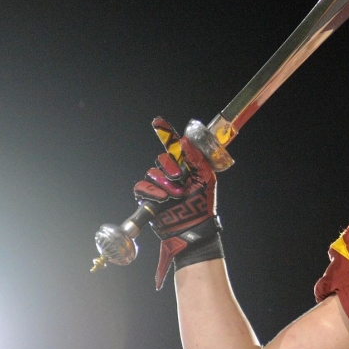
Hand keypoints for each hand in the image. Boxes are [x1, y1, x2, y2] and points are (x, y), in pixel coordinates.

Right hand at [133, 117, 221, 289]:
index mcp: (185, 166)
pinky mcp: (148, 197)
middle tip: (180, 178)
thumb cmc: (203, 204)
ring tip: (177, 195)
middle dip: (170, 167)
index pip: (173, 147)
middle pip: (161, 158)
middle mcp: (170, 173)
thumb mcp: (206, 178)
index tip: (157, 121)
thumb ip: (197, 159)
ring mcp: (158, 185)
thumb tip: (185, 140)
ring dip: (165, 184)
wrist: (193, 227)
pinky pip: (142, 187)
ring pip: (152, 173)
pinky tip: (164, 199)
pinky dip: (153, 192)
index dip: (165, 133)